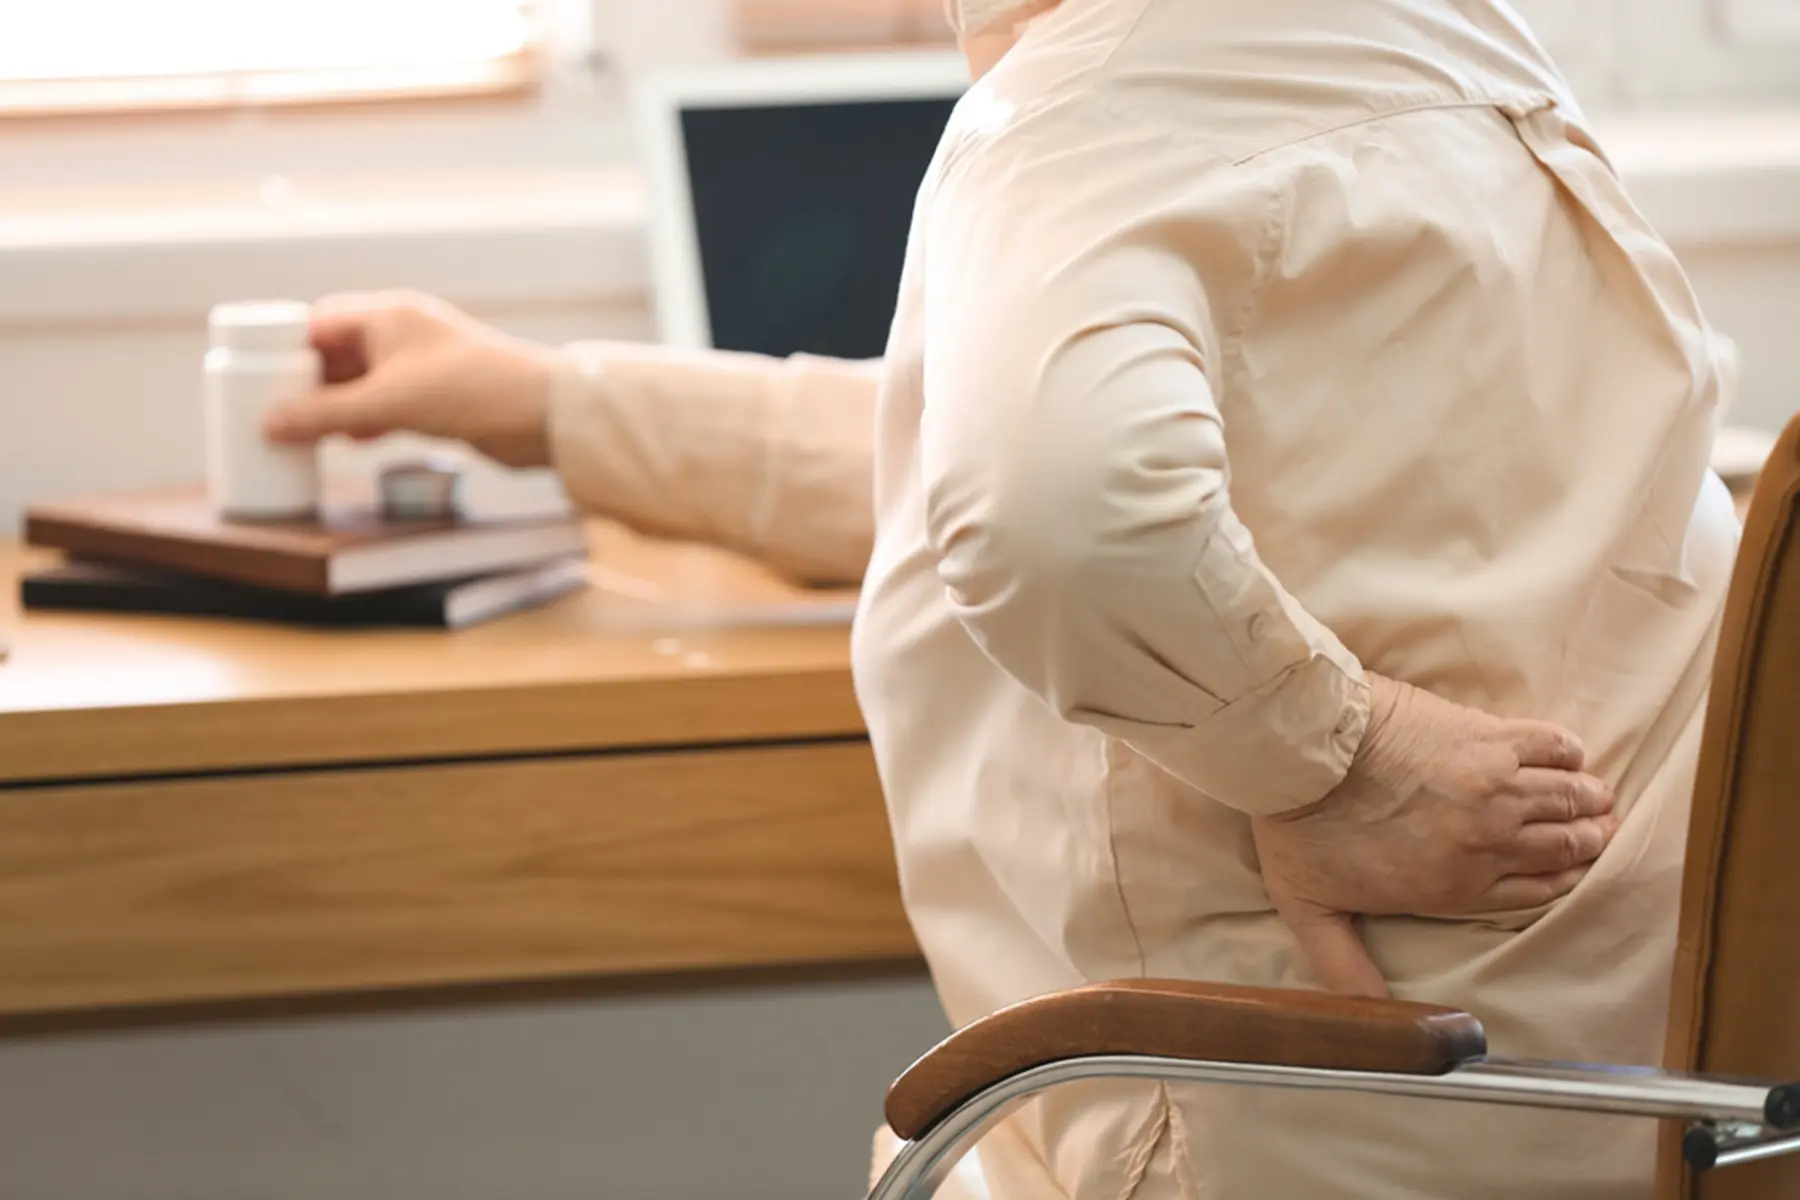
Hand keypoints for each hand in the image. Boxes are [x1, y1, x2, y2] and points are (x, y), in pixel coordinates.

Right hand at [263, 291, 559, 468]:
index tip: (254, 378)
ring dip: (333, 406)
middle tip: (270, 411)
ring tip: (298, 433)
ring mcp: (420, 367)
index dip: (284, 350)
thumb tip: (270, 424)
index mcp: (387, 316)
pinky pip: (386, 405)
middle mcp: (402, 335)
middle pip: (336, 354)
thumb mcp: (389, 403)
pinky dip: (364, 422)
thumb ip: (327, 414)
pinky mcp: (438, 399)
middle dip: (304, 383)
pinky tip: (348, 443)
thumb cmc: (474, 391)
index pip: (318, 323)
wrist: (546, 416)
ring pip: (360, 383)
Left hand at [1252, 674, 1618, 997]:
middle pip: (1561, 846)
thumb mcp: (1313, 913)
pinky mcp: (1487, 737)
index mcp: (1456, 887)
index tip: (1575, 870)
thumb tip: (1365, 1017)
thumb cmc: (1302, 826)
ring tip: (1598, 799)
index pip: (1534, 892)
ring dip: (1589, 801)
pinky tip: (1571, 755)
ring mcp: (1495, 786)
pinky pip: (1550, 744)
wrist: (1306, 751)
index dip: (1562, 881)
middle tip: (1601, 832)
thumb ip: (1345, 967)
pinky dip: (1569, 751)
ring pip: (1566, 798)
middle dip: (1587, 842)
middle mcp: (1489, 842)